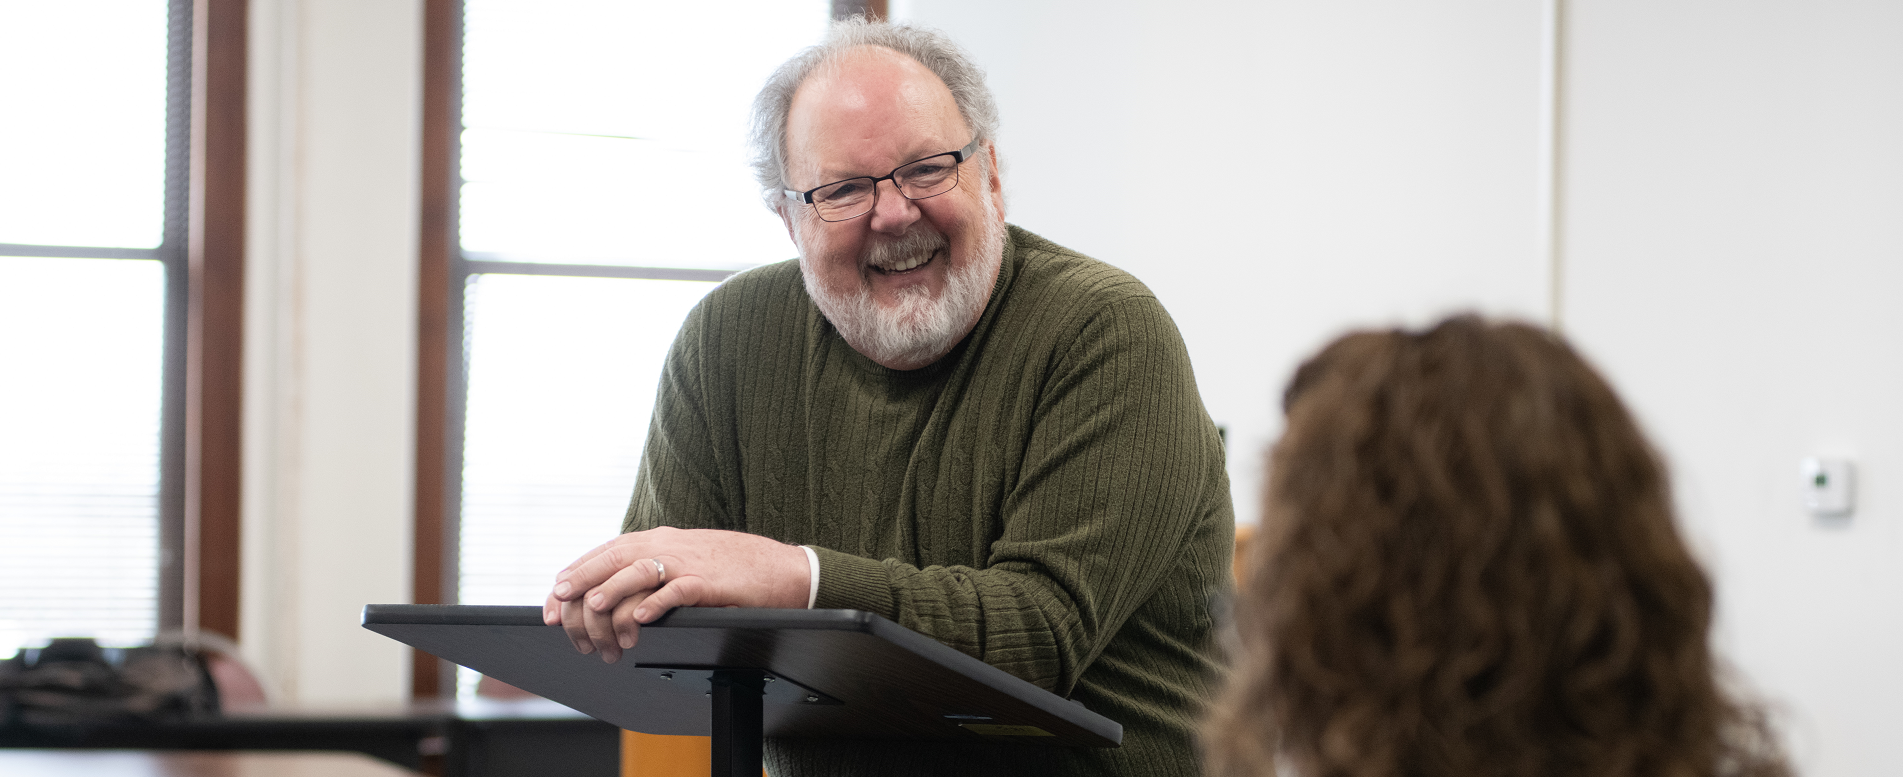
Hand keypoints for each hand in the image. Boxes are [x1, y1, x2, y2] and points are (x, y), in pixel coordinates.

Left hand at [543, 527, 809, 662]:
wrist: (780, 569)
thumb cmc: (729, 570)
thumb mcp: (682, 561)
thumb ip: (649, 570)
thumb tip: (610, 595)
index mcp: (657, 541)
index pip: (606, 552)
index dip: (576, 574)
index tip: (554, 598)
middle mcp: (668, 546)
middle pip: (615, 558)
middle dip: (582, 579)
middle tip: (560, 601)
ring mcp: (688, 563)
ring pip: (640, 570)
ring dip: (611, 589)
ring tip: (591, 606)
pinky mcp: (710, 583)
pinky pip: (678, 590)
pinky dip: (656, 603)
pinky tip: (640, 617)